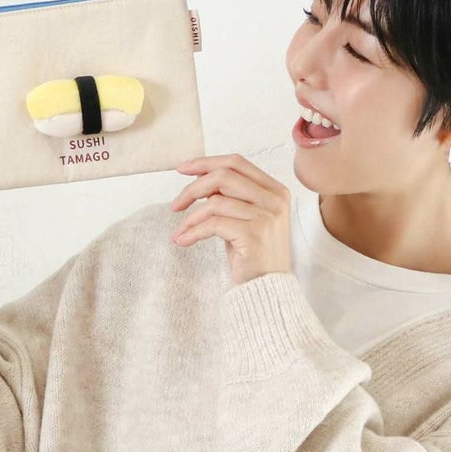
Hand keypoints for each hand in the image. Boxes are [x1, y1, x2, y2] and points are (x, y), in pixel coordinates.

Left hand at [170, 153, 292, 285]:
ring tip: (180, 232)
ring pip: (216, 202)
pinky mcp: (254, 235)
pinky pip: (213, 224)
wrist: (267, 289)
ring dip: (190, 218)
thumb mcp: (245, 217)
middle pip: (224, 176)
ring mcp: (267, 217)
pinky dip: (193, 231)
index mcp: (275, 190)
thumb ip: (231, 195)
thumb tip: (200, 175)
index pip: (236, 162)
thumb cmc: (253, 253)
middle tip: (175, 205)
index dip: (206, 162)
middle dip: (193, 188)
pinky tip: (184, 240)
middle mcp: (275, 199)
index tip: (182, 169)